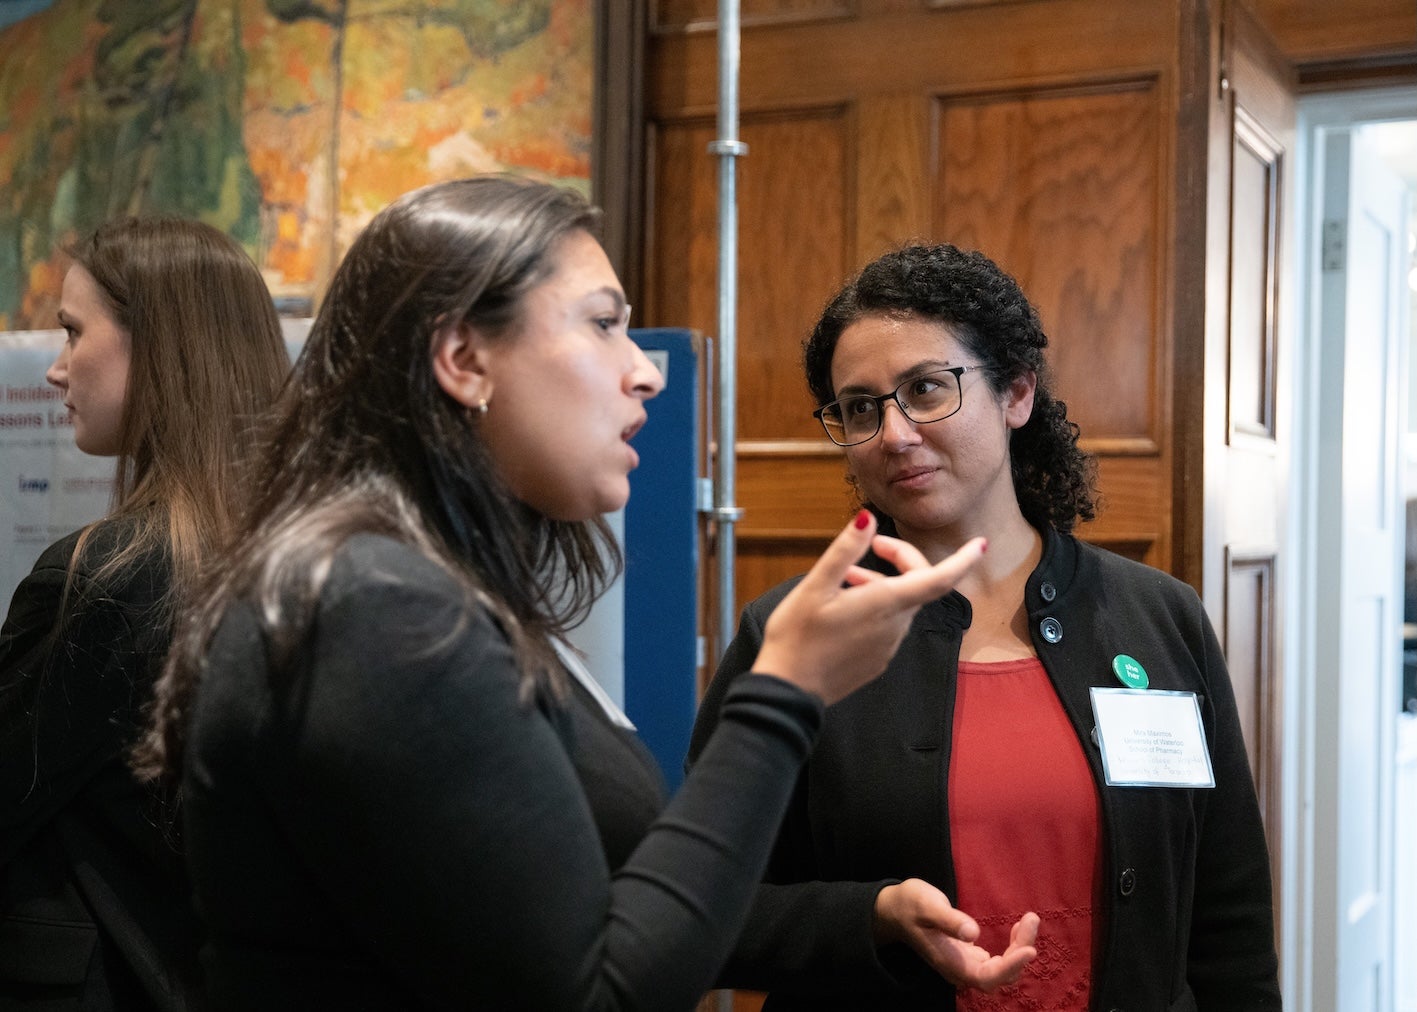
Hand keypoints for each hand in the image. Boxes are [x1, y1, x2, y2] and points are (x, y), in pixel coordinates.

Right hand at [752, 510, 985, 704]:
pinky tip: (845, 607)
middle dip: (901, 559)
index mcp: (885, 604)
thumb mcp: (815, 587)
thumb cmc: (796, 637)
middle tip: (872, 545)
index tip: (980, 544)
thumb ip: (845, 551)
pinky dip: (877, 606)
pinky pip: (888, 625)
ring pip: (900, 604)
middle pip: (917, 585)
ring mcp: (888, 646)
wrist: (789, 691)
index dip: (963, 560)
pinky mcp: (877, 660)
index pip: (940, 579)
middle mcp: (895, 626)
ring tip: (846, 577)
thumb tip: (867, 518)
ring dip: (882, 583)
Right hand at [874, 879, 1037, 992]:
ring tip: (1029, 920)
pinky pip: (999, 962)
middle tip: (1031, 919)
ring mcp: (966, 965)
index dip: (1010, 967)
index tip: (1029, 949)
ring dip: (1019, 948)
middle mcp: (961, 970)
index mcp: (951, 963)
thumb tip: (973, 933)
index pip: (987, 977)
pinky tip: (1018, 927)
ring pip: (1002, 970)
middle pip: (1000, 975)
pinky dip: (1013, 948)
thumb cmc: (910, 905)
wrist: (895, 910)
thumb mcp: (928, 905)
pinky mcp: (970, 957)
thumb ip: (949, 920)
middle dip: (1020, 950)